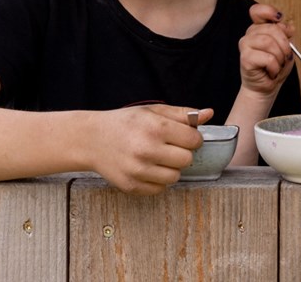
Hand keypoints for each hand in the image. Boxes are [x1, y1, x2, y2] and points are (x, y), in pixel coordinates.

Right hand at [88, 104, 211, 193]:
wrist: (91, 139)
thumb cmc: (126, 123)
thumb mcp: (153, 111)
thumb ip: (183, 114)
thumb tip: (209, 114)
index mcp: (156, 128)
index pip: (194, 140)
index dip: (192, 138)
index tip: (184, 137)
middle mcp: (147, 150)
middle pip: (187, 160)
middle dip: (183, 153)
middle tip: (171, 148)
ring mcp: (138, 170)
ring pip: (174, 177)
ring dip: (171, 168)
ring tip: (159, 158)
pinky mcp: (131, 186)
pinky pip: (159, 189)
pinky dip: (158, 181)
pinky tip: (148, 168)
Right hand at [239, 3, 295, 96]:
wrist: (267, 87)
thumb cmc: (275, 66)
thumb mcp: (287, 47)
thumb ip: (287, 34)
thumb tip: (289, 26)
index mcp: (259, 28)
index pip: (257, 11)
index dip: (268, 11)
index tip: (278, 18)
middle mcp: (250, 34)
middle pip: (272, 28)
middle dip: (285, 45)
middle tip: (285, 56)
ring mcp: (245, 45)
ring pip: (269, 42)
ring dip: (280, 57)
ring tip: (278, 64)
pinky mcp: (245, 58)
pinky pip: (267, 58)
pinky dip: (275, 66)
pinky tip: (271, 71)